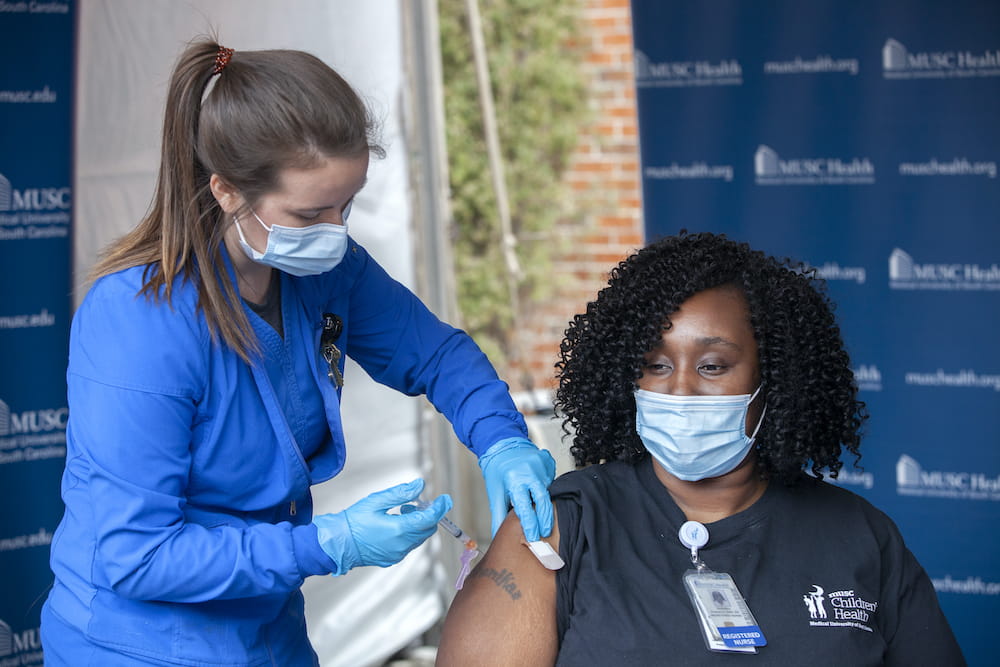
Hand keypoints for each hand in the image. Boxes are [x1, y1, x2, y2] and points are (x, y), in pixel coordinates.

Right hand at [313, 479, 450, 573]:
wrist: (338, 544)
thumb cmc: (353, 521)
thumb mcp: (377, 501)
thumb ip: (401, 493)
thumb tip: (420, 486)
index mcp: (399, 529)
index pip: (430, 518)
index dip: (440, 508)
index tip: (445, 499)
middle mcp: (401, 545)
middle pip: (427, 529)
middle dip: (428, 515)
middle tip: (416, 503)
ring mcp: (397, 554)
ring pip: (419, 538)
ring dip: (418, 524)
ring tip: (403, 511)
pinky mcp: (392, 559)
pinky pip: (408, 545)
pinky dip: (409, 534)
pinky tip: (395, 524)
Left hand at [478, 437, 555, 541]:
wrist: (502, 446)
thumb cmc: (497, 469)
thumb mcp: (495, 492)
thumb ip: (498, 515)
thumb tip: (497, 534)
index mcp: (515, 480)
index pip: (525, 507)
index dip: (530, 524)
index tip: (533, 536)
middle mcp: (529, 471)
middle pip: (543, 501)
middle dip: (545, 519)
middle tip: (545, 530)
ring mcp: (540, 464)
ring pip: (548, 490)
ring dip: (544, 500)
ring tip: (536, 502)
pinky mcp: (547, 460)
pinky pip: (551, 478)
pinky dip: (546, 485)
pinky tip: (537, 485)